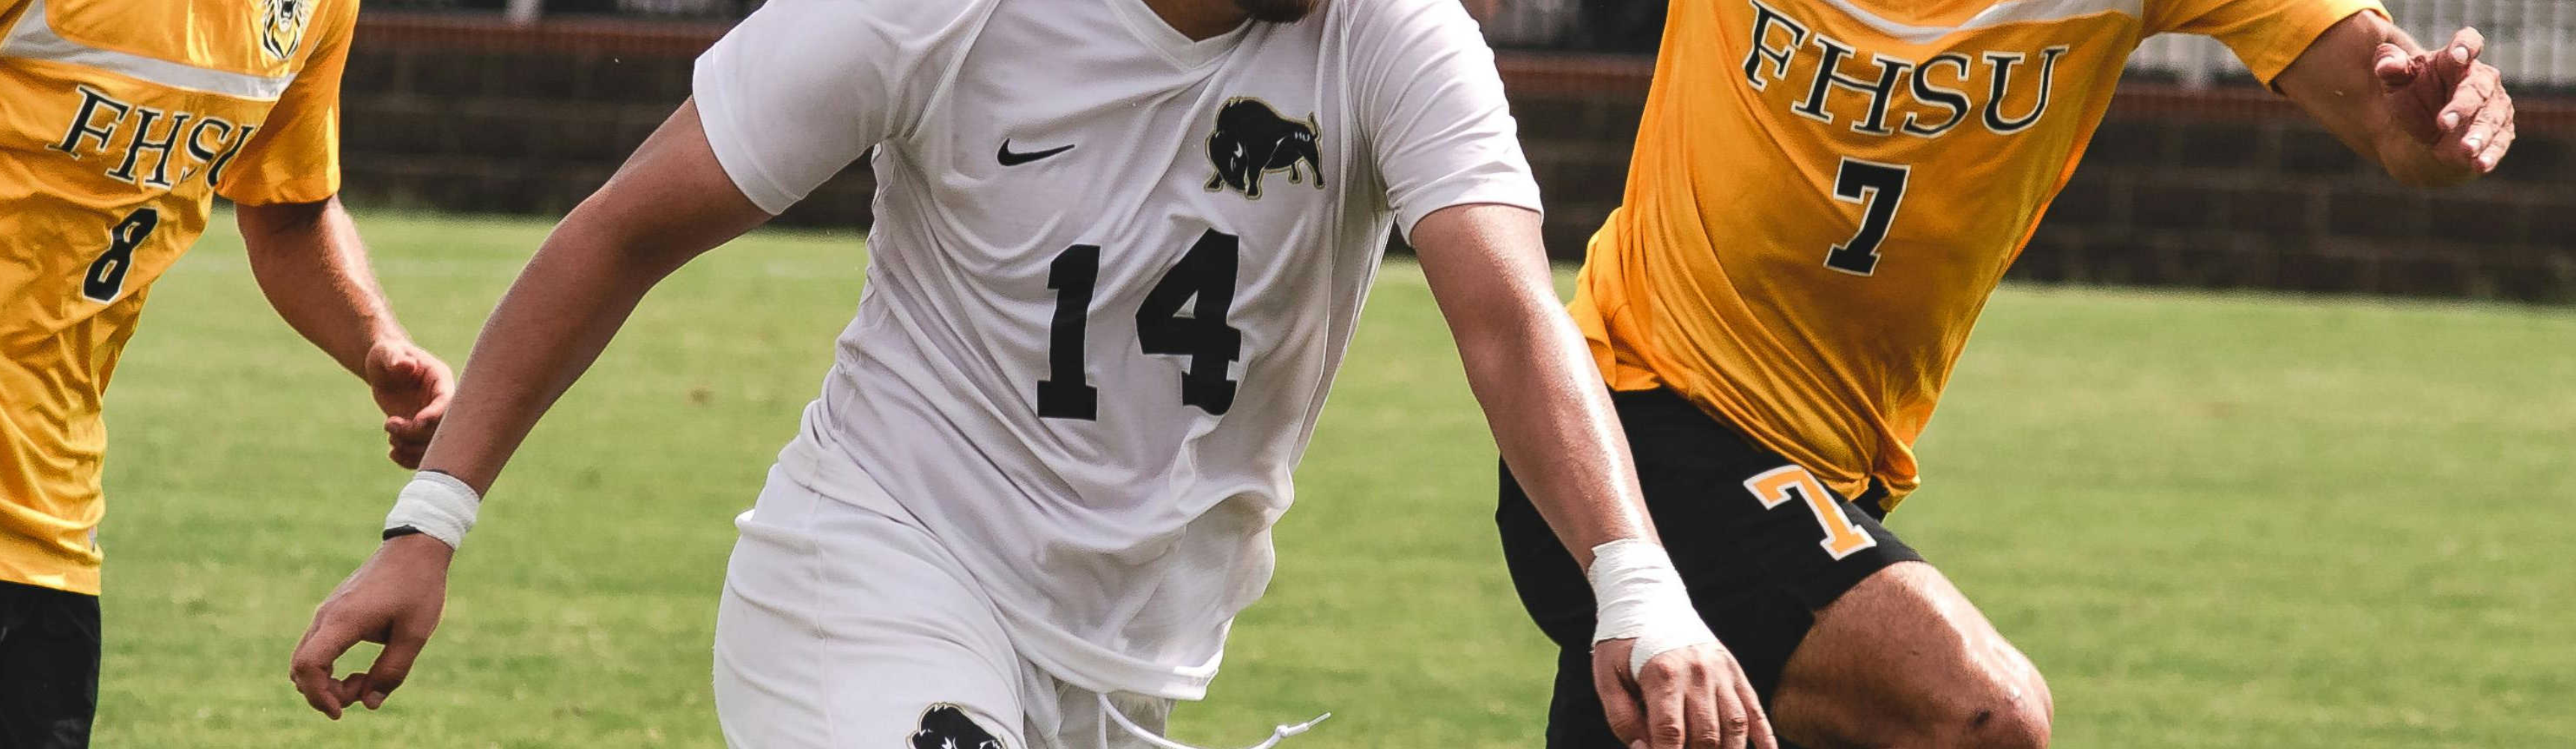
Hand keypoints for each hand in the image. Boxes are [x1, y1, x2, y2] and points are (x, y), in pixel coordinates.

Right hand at [290, 534, 454, 718]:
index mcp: (344, 621)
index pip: (309, 665)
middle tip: (362, 690)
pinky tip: (358, 668)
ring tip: (364, 679)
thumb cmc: (418, 588)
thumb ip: (392, 671)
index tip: (341, 711)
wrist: (415, 549)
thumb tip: (369, 703)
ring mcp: (327, 612)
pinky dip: (328, 666)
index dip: (318, 695)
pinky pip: (317, 647)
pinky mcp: (334, 611)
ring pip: (306, 658)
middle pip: (300, 667)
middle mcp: (327, 616)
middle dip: (324, 692)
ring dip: (327, 680)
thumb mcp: (415, 635)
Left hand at [362, 339, 453, 468]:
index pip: (448, 402)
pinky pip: (423, 452)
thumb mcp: (388, 352)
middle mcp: (442, 402)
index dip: (435, 415)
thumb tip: (406, 364)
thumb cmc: (387, 354)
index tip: (415, 421)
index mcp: (440, 381)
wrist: (385, 367)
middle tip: (389, 424)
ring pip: (433, 445)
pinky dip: (409, 459)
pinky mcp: (421, 430)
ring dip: (410, 448)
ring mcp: (433, 418)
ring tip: (390, 436)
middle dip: (416, 434)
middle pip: (442, 428)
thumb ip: (396, 358)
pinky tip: (392, 453)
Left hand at [1593, 638, 1777, 748]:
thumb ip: (1622, 718)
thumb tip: (1643, 747)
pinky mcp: (1734, 671)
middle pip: (1706, 735)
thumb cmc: (1623, 645)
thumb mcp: (1607, 677)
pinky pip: (1754, 709)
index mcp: (1663, 675)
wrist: (1648, 601)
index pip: (1670, 733)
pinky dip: (1764, 736)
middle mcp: (1697, 673)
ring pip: (1734, 726)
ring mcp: (1720, 672)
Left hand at [2374, 28, 2514, 180]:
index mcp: (2456, 60)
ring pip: (2491, 119)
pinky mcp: (2500, 131)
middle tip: (2443, 123)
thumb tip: (2385, 65)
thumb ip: (2389, 66)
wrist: (2424, 129)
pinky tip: (2480, 164)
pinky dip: (2490, 153)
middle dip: (2462, 106)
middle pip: (2477, 88)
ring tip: (2466, 150)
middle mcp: (2481, 80)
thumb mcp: (2396, 81)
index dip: (2465, 46)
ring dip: (2479, 135)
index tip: (2457, 55)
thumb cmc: (2413, 95)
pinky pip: (2499, 142)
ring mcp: (2495, 106)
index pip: (2468, 42)